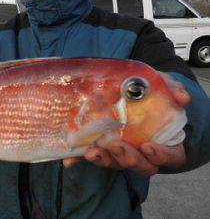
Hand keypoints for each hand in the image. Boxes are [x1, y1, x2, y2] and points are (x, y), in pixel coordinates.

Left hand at [64, 72, 189, 175]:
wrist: (125, 89)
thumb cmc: (147, 93)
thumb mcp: (160, 86)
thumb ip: (171, 89)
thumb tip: (181, 97)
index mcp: (163, 141)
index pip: (170, 157)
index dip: (162, 156)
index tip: (149, 146)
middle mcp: (142, 152)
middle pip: (140, 165)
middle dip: (127, 157)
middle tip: (115, 145)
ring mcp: (120, 152)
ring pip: (114, 163)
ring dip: (103, 159)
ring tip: (91, 150)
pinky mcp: (99, 148)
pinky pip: (90, 156)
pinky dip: (79, 159)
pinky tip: (69, 158)